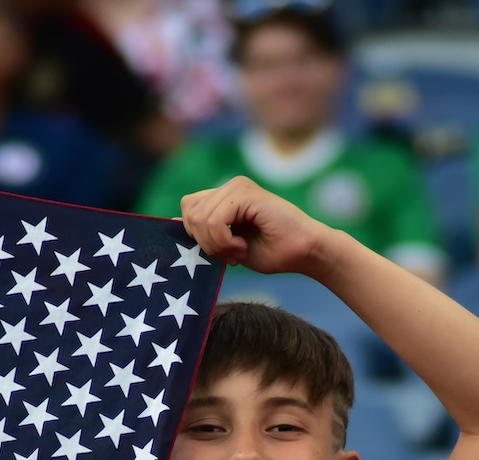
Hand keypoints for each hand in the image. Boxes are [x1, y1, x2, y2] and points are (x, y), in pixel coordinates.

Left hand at [179, 176, 328, 275]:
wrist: (306, 252)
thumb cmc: (274, 252)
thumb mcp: (229, 246)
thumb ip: (204, 233)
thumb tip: (171, 223)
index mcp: (225, 196)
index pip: (188, 208)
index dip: (196, 236)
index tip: (222, 253)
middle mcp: (230, 186)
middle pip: (189, 212)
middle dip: (204, 242)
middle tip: (231, 254)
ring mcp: (238, 186)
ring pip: (199, 218)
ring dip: (216, 245)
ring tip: (238, 252)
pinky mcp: (245, 193)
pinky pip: (214, 220)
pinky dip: (223, 241)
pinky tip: (242, 247)